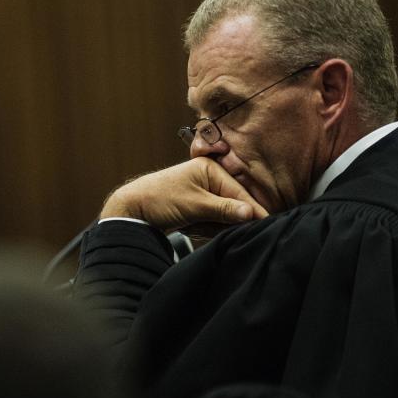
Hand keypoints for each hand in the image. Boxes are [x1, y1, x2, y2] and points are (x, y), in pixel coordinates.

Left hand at [99, 157, 268, 230]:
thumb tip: (250, 213)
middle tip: (207, 226)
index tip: (266, 224)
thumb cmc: (159, 200)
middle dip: (225, 220)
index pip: (240, 193)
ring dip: (212, 226)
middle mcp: (210, 179)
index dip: (252, 211)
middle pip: (234, 205)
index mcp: (210, 170)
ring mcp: (204, 193)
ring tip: (193, 225)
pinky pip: (213, 221)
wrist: (131, 210)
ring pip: (224, 216)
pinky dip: (205, 227)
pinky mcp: (198, 206)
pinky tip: (191, 227)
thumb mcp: (194, 205)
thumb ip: (223, 210)